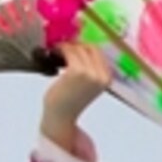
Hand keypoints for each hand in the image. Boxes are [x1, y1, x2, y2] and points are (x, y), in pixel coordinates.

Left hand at [38, 44, 112, 159]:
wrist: (61, 116)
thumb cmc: (70, 101)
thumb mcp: (88, 85)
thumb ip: (91, 69)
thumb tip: (81, 49)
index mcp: (107, 78)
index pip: (99, 52)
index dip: (84, 47)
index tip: (73, 46)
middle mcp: (101, 74)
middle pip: (90, 48)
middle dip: (76, 45)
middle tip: (63, 48)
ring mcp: (90, 72)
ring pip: (79, 48)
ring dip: (66, 47)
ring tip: (57, 51)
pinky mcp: (77, 71)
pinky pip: (69, 52)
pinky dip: (60, 50)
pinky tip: (54, 53)